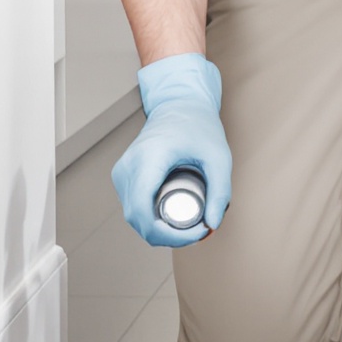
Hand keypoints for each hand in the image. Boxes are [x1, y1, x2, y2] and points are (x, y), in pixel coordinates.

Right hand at [112, 53, 231, 247]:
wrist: (178, 105)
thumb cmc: (197, 126)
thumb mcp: (219, 157)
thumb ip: (220, 191)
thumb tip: (213, 225)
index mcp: (149, 159)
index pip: (142, 211)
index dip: (168, 234)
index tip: (196, 232)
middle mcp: (129, 167)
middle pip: (138, 220)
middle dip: (168, 236)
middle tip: (199, 231)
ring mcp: (122, 173)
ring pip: (134, 217)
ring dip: (159, 230)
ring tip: (189, 225)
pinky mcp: (123, 177)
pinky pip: (134, 208)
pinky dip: (152, 220)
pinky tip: (173, 220)